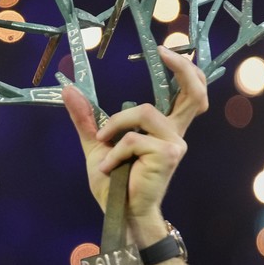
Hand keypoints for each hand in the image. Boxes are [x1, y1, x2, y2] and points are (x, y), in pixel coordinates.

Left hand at [62, 46, 209, 224]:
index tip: (163, 51)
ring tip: (105, 150)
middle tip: (161, 51)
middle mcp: (176, 132)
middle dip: (182, 67)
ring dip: (115, 127)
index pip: (189, 93)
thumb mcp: (97, 143)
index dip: (184, 70)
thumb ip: (87, 117)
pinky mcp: (167, 155)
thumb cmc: (115, 183)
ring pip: (142, 113)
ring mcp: (174, 143)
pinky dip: (114, 152)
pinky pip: (132, 139)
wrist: (120, 213)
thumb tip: (68, 89)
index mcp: (166, 127)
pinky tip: (111, 168)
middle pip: (194, 92)